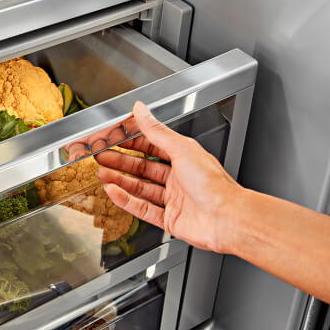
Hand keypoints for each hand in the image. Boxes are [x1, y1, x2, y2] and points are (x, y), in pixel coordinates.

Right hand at [90, 101, 243, 253]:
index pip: (152, 146)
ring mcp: (174, 200)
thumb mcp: (181, 149)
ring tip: (101, 173)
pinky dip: (125, 200)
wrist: (228, 219)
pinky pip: (142, 208)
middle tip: (101, 155)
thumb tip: (141, 110)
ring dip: (119, 180)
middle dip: (120, 161)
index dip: (132, 141)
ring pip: (139, 188)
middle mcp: (179, 179)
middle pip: (142, 168)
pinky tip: (113, 192)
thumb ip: (157, 131)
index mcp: (185, 159)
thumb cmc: (214, 185)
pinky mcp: (169, 219)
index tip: (115, 137)